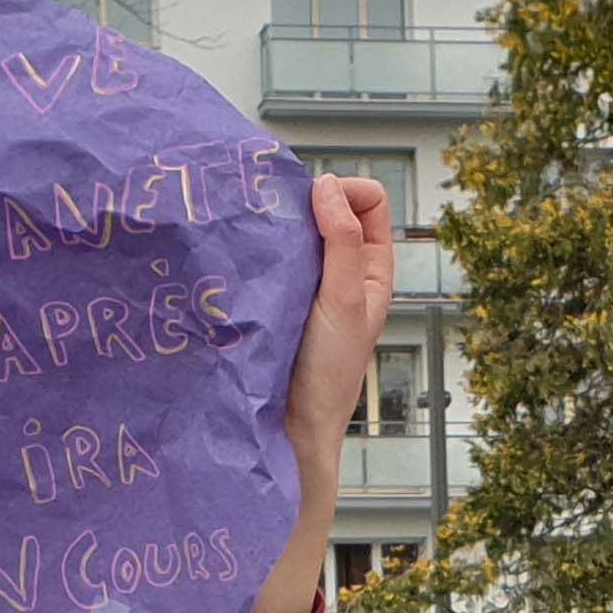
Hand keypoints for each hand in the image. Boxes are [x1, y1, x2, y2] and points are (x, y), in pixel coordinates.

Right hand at [244, 174, 400, 612]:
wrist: (287, 426)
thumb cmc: (325, 374)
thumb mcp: (345, 302)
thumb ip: (343, 243)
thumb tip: (327, 186)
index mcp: (370, 268)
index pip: (366, 200)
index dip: (344, 191)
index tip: (314, 206)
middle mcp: (339, 269)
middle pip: (326, 206)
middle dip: (303, 200)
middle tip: (275, 215)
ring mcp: (304, 282)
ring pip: (292, 229)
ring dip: (275, 224)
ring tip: (256, 234)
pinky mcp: (271, 296)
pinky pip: (266, 255)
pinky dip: (256, 246)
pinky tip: (242, 253)